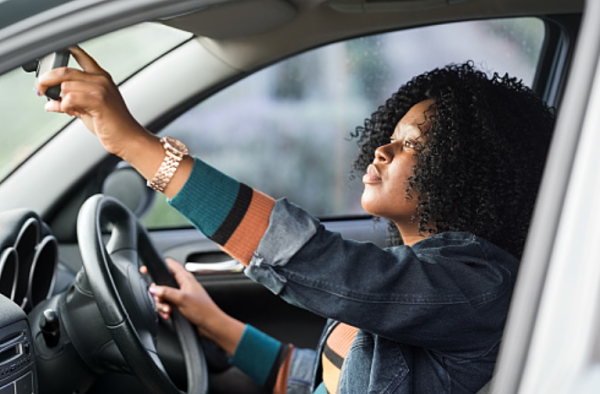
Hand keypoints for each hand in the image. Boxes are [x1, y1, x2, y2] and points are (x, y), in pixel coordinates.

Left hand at [38, 46, 153, 158]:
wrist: (127, 138)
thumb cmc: (111, 125)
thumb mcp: (86, 110)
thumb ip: (69, 102)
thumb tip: (49, 102)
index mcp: (100, 78)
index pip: (81, 56)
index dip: (66, 51)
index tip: (51, 56)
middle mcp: (101, 80)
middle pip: (64, 71)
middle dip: (47, 80)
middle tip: (41, 91)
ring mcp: (101, 89)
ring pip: (65, 86)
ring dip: (61, 99)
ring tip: (69, 109)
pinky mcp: (99, 100)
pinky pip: (70, 98)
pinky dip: (65, 107)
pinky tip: (71, 113)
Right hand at [144, 258, 222, 332]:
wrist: (210, 324)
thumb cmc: (203, 310)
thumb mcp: (182, 299)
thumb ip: (166, 292)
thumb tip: (153, 288)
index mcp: (185, 278)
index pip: (169, 265)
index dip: (157, 266)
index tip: (145, 271)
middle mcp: (182, 285)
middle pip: (161, 283)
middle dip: (158, 293)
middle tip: (161, 300)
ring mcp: (181, 295)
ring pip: (163, 295)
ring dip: (162, 304)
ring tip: (168, 310)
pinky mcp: (180, 305)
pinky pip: (167, 304)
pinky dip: (165, 310)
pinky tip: (168, 314)